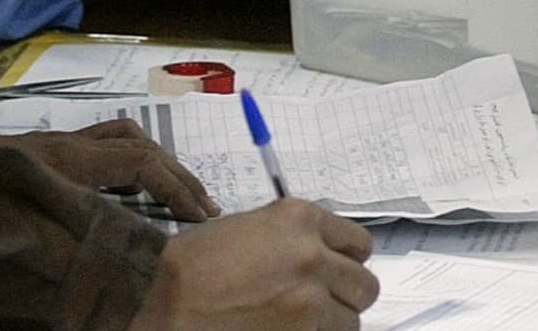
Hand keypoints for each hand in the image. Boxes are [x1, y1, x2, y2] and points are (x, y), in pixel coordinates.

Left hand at [0, 118, 218, 220]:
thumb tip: (111, 252)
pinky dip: (130, 151)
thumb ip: (69, 234)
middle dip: (178, 176)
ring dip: (158, 159)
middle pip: (140, 147)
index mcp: (67, 161)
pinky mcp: (47, 146)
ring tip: (179, 188)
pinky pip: (102, 138)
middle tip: (206, 207)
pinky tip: (134, 175)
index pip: (138, 165)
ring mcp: (58, 141)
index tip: (200, 217)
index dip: (175, 188)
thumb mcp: (21, 223)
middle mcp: (68, 144)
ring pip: (123, 135)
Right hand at [127, 198, 377, 330]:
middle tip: (325, 300)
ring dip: (334, 321)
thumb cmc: (195, 267)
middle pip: (365, 284)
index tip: (338, 269)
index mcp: (300, 218)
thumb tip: (318, 250)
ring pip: (353, 317)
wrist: (172, 308)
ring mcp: (311, 296)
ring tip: (305, 320)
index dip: (349, 260)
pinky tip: (293, 330)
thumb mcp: (246, 227)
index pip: (359, 243)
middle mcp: (313, 254)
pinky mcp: (305, 330)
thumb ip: (290, 234)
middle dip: (347, 294)